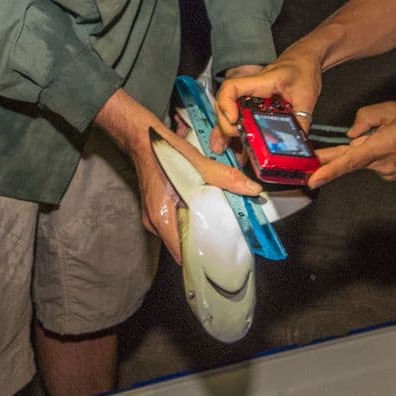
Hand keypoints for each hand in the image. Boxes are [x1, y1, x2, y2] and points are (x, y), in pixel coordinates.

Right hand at [134, 122, 260, 267]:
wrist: (143, 137)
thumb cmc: (164, 151)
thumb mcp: (199, 164)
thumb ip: (226, 178)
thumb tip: (252, 189)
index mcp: (162, 217)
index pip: (182, 253)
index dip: (202, 258)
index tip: (221, 259)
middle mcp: (155, 222)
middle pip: (182, 245)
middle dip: (204, 245)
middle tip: (227, 243)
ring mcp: (154, 216)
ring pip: (179, 233)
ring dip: (197, 231)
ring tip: (220, 228)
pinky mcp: (157, 208)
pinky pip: (175, 222)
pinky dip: (190, 220)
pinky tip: (205, 213)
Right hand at [214, 51, 325, 150]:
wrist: (306, 58)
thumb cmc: (303, 68)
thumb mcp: (307, 97)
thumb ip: (302, 121)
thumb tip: (297, 144)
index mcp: (262, 81)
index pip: (232, 88)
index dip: (227, 105)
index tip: (234, 121)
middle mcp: (251, 87)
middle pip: (225, 103)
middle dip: (224, 124)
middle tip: (233, 139)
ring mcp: (250, 94)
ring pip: (228, 111)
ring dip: (224, 130)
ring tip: (221, 148)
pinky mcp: (253, 101)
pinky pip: (238, 115)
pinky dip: (233, 129)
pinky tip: (231, 144)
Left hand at [306, 101, 395, 188]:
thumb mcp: (393, 109)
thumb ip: (366, 117)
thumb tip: (351, 132)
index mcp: (380, 146)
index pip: (348, 161)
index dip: (328, 170)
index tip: (312, 179)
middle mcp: (381, 164)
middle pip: (350, 160)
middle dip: (331, 161)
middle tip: (311, 163)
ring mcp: (387, 172)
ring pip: (364, 158)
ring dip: (364, 147)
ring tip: (387, 132)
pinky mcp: (392, 174)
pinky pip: (374, 161)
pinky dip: (375, 151)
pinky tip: (392, 141)